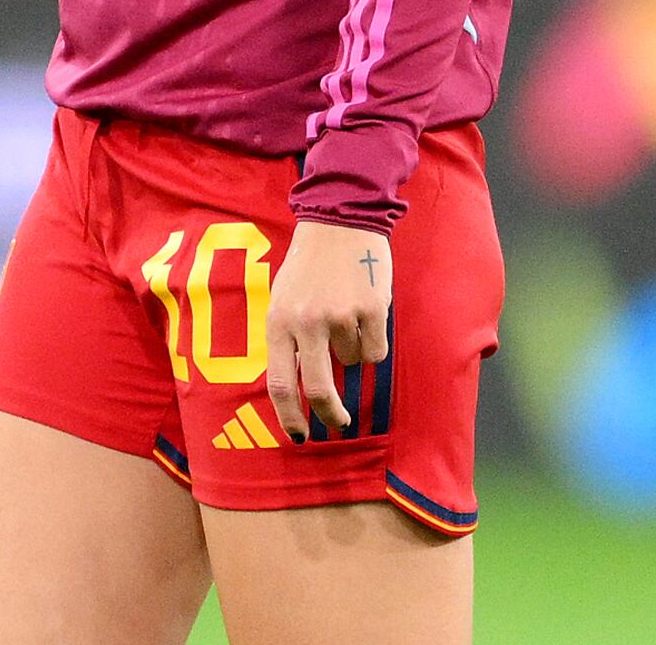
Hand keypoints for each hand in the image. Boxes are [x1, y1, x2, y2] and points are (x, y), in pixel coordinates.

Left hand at [264, 219, 389, 444]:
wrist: (339, 219)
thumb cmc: (308, 264)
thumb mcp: (283, 298)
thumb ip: (288, 338)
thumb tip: (296, 388)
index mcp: (279, 321)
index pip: (279, 384)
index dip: (289, 416)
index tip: (300, 436)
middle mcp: (307, 322)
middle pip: (318, 389)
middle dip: (330, 414)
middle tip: (339, 422)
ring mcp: (341, 316)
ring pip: (353, 363)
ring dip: (353, 350)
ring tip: (347, 314)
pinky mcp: (371, 309)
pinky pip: (375, 349)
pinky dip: (373, 339)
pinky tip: (365, 310)